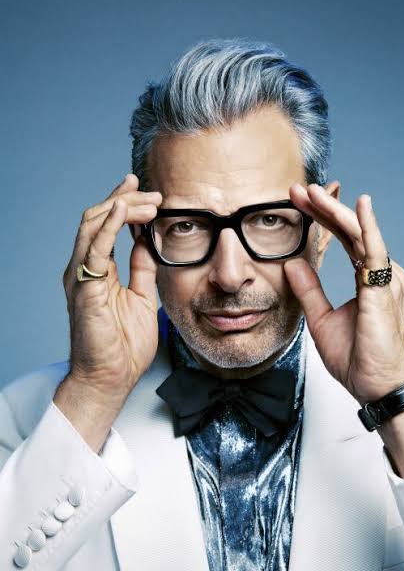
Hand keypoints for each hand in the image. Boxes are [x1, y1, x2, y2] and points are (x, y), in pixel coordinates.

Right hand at [60, 174, 161, 405]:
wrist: (111, 378)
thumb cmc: (124, 345)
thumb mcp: (142, 297)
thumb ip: (141, 268)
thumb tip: (148, 241)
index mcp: (96, 271)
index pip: (105, 226)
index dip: (123, 204)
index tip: (146, 191)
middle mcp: (83, 269)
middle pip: (97, 219)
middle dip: (125, 200)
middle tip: (155, 193)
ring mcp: (81, 278)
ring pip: (93, 227)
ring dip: (121, 207)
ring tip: (148, 200)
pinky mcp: (85, 290)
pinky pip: (94, 250)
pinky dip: (108, 227)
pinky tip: (123, 211)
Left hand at [284, 182, 403, 405]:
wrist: (375, 387)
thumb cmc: (356, 358)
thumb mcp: (321, 319)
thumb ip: (309, 290)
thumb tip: (291, 264)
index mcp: (366, 280)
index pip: (343, 241)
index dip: (321, 220)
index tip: (297, 203)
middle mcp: (379, 274)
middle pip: (350, 232)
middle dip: (323, 208)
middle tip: (298, 189)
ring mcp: (385, 279)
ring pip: (359, 235)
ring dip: (335, 211)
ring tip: (312, 191)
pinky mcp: (385, 288)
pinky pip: (375, 252)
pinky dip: (366, 227)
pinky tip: (358, 205)